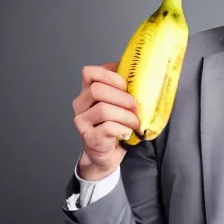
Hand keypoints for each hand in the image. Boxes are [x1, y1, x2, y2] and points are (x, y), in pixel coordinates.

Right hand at [72, 62, 139, 180]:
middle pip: (97, 90)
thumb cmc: (116, 125)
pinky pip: (108, 128)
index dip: (109, 75)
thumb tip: (142, 70)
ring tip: (135, 122)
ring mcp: (82, 122)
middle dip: (122, 97)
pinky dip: (123, 129)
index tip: (126, 85)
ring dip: (126, 115)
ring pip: (103, 110)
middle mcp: (81, 105)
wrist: (106, 153)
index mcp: (88, 91)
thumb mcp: (118, 101)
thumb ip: (123, 86)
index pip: (90, 73)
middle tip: (135, 106)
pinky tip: (127, 133)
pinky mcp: (89, 138)